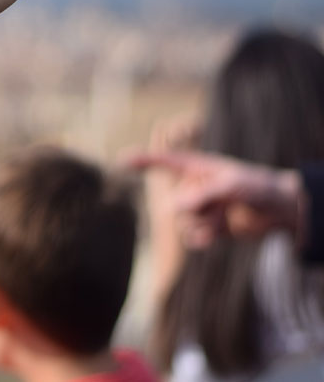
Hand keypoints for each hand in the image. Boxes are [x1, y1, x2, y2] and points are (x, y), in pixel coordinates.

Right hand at [127, 150, 304, 247]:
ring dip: (202, 224)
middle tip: (218, 205)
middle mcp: (192, 187)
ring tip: (224, 217)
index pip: (163, 162)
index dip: (141, 160)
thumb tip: (171, 208)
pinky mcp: (206, 227)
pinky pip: (190, 237)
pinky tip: (215, 236)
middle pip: (173, 202)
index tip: (121, 161)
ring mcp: (198, 207)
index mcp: (195, 167)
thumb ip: (200, 195)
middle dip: (192, 209)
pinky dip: (202, 239)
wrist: (278, 211)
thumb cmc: (257, 186)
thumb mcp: (230, 185)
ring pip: (182, 222)